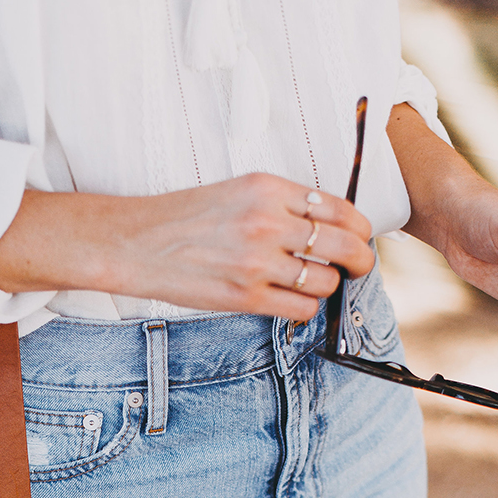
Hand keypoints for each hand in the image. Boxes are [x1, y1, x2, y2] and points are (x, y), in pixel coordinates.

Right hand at [0, 175, 375, 321]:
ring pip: (326, 281)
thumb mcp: (237, 191)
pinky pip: (302, 308)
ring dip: (326, 287)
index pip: (340, 209)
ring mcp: (258, 262)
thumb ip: (283, 204)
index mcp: (269, 189)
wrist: (137, 242)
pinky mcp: (245, 296)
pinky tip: (292, 302)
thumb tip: (328, 225)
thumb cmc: (185, 218)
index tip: (359, 237)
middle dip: (360, 261)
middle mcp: (268, 222)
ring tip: (311, 284)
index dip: (360, 228)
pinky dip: (306, 309)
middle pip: (345, 246)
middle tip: (358, 268)